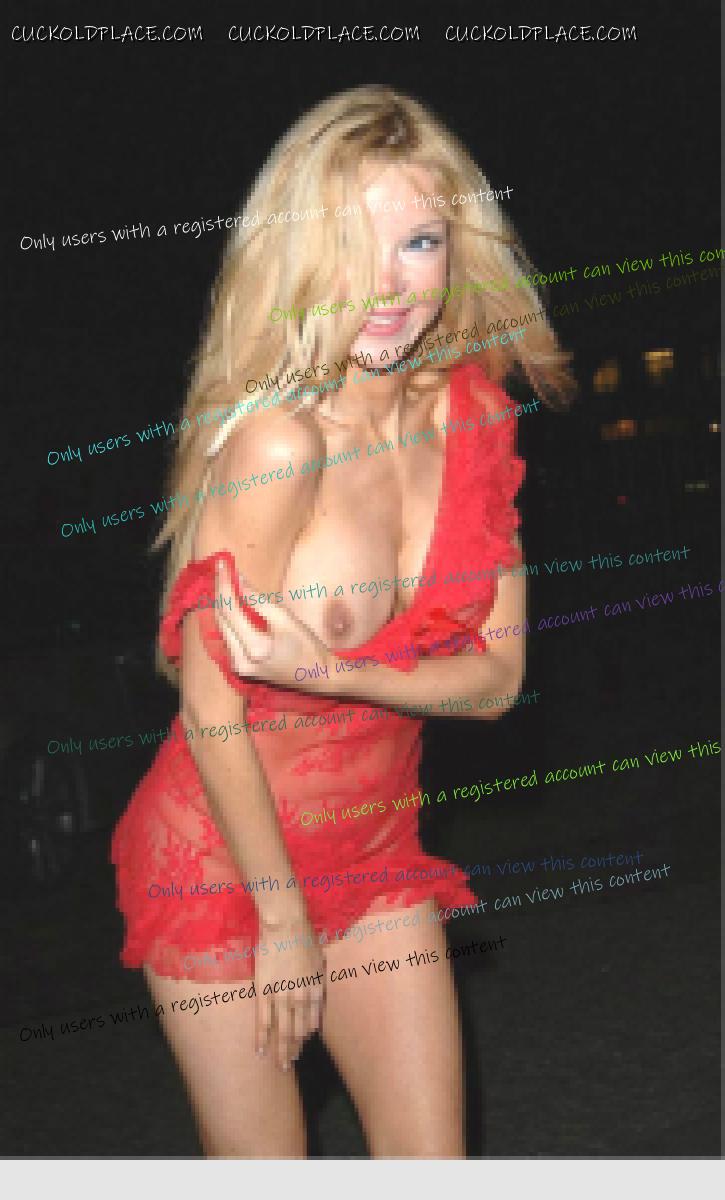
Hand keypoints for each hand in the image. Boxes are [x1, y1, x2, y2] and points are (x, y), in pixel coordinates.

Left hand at [215, 560, 332, 692]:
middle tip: (221, 568)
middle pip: (221, 620)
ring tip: (223, 580)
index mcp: (254, 648)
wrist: (318, 677)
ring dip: (222, 604)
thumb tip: (237, 579)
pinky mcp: (241, 667)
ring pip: (222, 628)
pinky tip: (230, 602)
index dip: (224, 584)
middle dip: (220, 592)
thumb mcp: (287, 620)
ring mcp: (238, 667)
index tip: (221, 563)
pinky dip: (228, 618)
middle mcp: (240, 661)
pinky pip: (228, 637)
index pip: (229, 611)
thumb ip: (259, 601)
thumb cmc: (309, 648)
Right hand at [255, 915, 325, 1069]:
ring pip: (282, 1032)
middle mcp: (301, 998)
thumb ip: (318, 978)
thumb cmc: (303, 936)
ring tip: (280, 1066)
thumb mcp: (320, 958)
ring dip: (282, 1050)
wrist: (286, 925)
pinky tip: (260, 1051)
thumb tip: (317, 990)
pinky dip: (261, 1039)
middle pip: (298, 1031)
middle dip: (295, 1048)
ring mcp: (282, 997)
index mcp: (316, 990)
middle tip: (290, 1062)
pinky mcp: (264, 993)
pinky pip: (263, 1021)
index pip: (312, 1021)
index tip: (303, 1044)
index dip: (307, 1035)